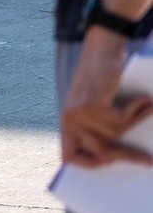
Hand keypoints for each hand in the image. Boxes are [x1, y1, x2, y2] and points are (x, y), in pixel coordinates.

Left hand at [61, 29, 152, 167]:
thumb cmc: (105, 78)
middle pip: (101, 153)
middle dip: (128, 156)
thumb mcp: (99, 108)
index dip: (88, 164)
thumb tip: (118, 158)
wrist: (102, 48)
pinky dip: (137, 110)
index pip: (69, 156)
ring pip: (116, 135)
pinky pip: (122, 120)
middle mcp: (68, 119)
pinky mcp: (91, 105)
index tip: (108, 165)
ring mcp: (78, 113)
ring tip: (146, 106)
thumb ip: (101, 129)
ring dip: (136, 120)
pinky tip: (144, 98)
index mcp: (67, 122)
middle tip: (149, 162)